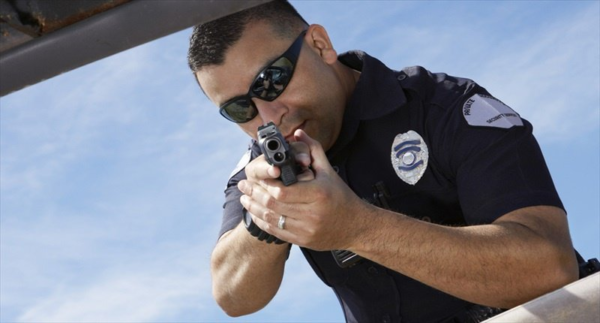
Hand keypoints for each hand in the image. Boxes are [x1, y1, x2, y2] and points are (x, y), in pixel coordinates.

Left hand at [238, 130, 367, 250]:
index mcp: (318, 194)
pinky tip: (255, 213)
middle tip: (242, 185)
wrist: (356, 226)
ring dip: (254, 208)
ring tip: (244, 198)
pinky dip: (262, 221)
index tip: (254, 176)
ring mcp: (307, 229)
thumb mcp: (328, 170)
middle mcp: (312, 213)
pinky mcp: (303, 240)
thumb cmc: (340, 195)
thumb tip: (297, 133)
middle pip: (273, 204)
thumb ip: (312, 150)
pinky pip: (276, 231)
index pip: (282, 190)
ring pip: (271, 219)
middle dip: (253, 193)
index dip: (265, 184)